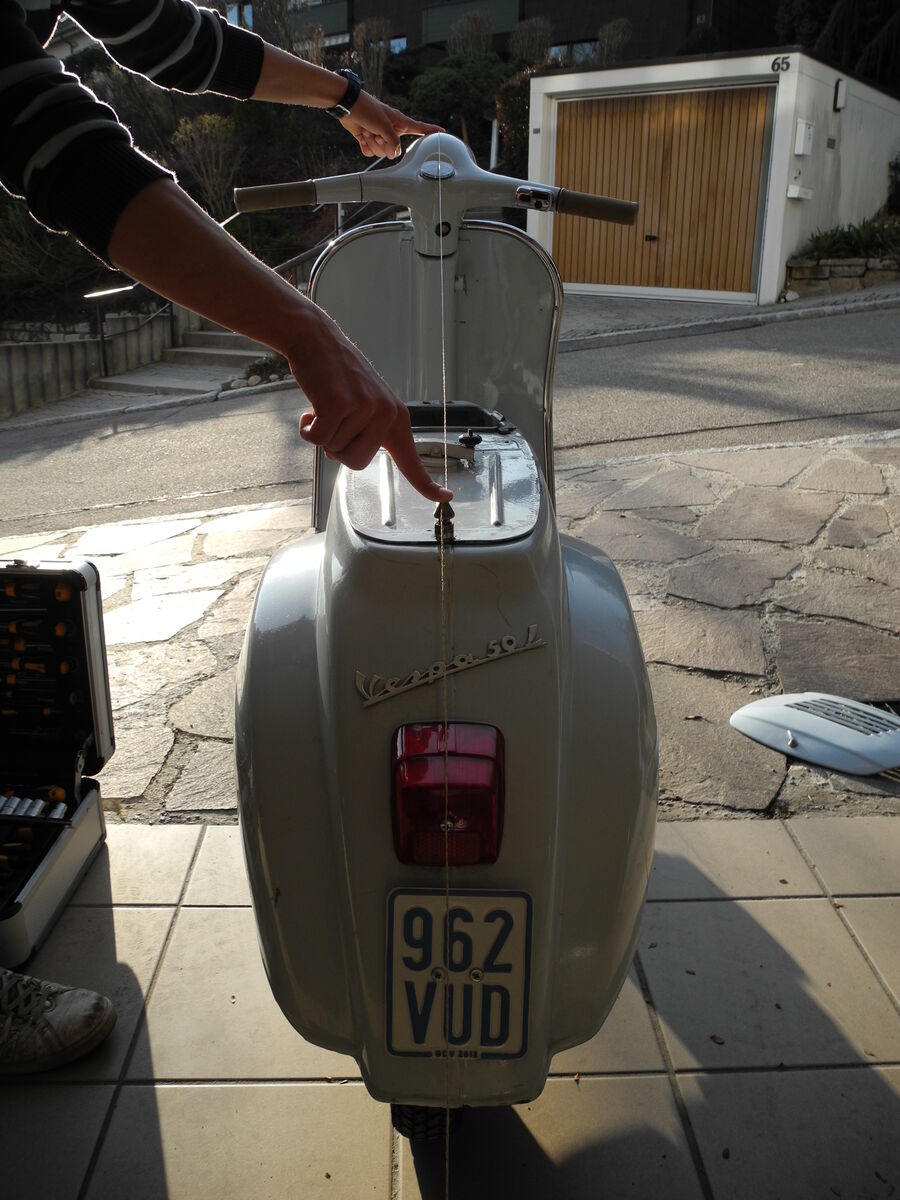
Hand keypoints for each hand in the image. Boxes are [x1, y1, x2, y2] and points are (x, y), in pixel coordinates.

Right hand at [288, 312, 451, 503]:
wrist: (317, 340)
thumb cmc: (336, 377)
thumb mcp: (363, 405)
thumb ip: (365, 432)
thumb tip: (347, 458)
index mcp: (396, 417)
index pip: (412, 460)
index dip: (427, 484)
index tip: (446, 496)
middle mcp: (387, 414)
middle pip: (357, 463)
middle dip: (338, 449)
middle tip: (335, 419)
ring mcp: (365, 408)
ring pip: (335, 451)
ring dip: (322, 433)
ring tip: (325, 405)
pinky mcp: (340, 405)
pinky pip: (318, 439)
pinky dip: (307, 429)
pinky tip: (310, 408)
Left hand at [341, 93, 442, 159]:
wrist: (347, 106)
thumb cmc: (367, 109)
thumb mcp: (384, 126)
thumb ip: (393, 142)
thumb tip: (395, 154)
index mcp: (399, 122)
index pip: (419, 128)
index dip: (431, 131)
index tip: (443, 133)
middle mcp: (391, 130)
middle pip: (394, 150)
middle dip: (383, 144)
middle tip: (376, 131)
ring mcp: (380, 135)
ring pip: (380, 152)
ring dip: (372, 143)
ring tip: (367, 130)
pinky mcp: (369, 138)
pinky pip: (370, 152)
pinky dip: (365, 146)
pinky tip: (361, 136)